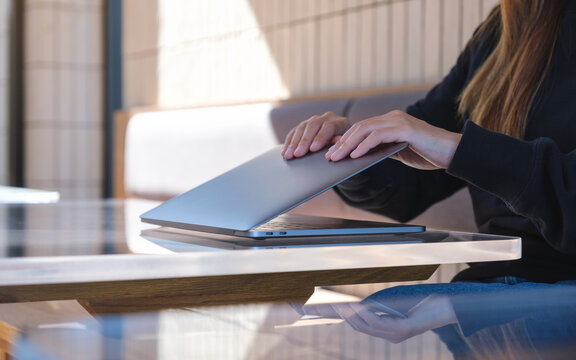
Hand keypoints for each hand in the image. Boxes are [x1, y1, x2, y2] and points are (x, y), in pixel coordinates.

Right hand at [282, 112, 350, 159]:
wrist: (343, 142)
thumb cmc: (346, 148)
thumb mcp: (347, 147)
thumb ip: (342, 144)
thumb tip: (336, 141)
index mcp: (340, 122)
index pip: (329, 127)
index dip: (320, 138)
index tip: (313, 149)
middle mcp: (327, 118)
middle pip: (313, 126)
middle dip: (304, 141)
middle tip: (297, 154)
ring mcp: (315, 120)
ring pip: (302, 128)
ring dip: (294, 143)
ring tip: (288, 155)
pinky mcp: (305, 125)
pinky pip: (295, 131)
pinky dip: (289, 142)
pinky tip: (285, 151)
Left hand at [325, 110, 461, 169]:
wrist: (452, 153)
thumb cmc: (427, 154)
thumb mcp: (398, 152)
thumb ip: (381, 149)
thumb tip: (358, 154)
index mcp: (390, 122)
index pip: (361, 128)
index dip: (345, 139)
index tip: (331, 151)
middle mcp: (393, 118)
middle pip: (359, 127)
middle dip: (341, 142)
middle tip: (328, 156)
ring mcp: (399, 121)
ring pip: (366, 129)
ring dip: (348, 145)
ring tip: (336, 157)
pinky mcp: (405, 129)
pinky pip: (379, 135)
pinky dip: (364, 145)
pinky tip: (354, 155)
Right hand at [332, 295, 456, 342]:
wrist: (450, 307)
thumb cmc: (426, 301)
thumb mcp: (401, 302)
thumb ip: (384, 303)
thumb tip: (362, 294)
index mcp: (389, 331)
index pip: (361, 326)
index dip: (346, 317)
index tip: (332, 307)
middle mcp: (391, 336)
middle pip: (360, 327)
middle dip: (344, 316)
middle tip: (331, 304)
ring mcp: (396, 334)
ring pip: (366, 327)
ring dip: (351, 315)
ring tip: (340, 304)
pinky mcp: (403, 329)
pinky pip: (378, 323)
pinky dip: (365, 314)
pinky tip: (357, 305)